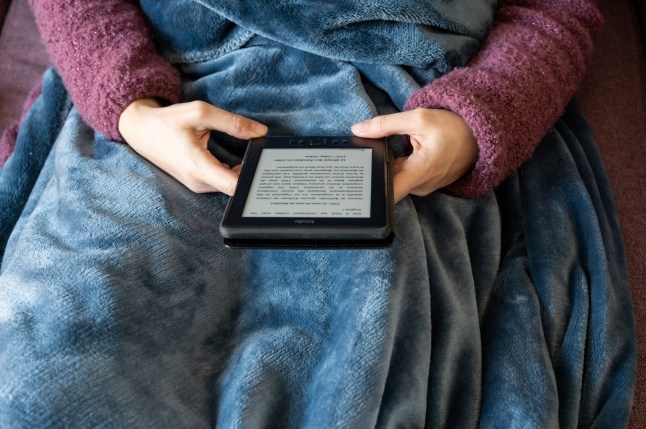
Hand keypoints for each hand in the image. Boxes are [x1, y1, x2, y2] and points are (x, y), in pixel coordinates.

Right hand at [118, 98, 267, 194]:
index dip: (252, 179)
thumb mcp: (200, 113)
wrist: (142, 132)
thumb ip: (233, 122)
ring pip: (230, 185)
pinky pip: (222, 183)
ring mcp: (197, 184)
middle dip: (252, 174)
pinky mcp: (198, 182)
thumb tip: (260, 131)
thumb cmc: (168, 122)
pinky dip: (234, 174)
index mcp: (197, 166)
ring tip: (256, 157)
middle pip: (235, 186)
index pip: (233, 186)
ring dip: (244, 173)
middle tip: (266, 158)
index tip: (265, 168)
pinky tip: (244, 161)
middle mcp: (198, 181)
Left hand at [351, 108, 477, 202]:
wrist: (479, 137)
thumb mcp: (418, 119)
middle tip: (367, 153)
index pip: (389, 193)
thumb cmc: (454, 128)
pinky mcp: (424, 184)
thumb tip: (358, 129)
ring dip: (388, 166)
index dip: (371, 189)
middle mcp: (420, 186)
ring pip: (395, 179)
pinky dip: (398, 167)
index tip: (357, 181)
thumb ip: (385, 124)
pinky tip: (399, 154)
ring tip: (387, 150)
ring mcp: (423, 187)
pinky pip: (404, 178)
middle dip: (376, 169)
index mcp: (420, 172)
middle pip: (388, 183)